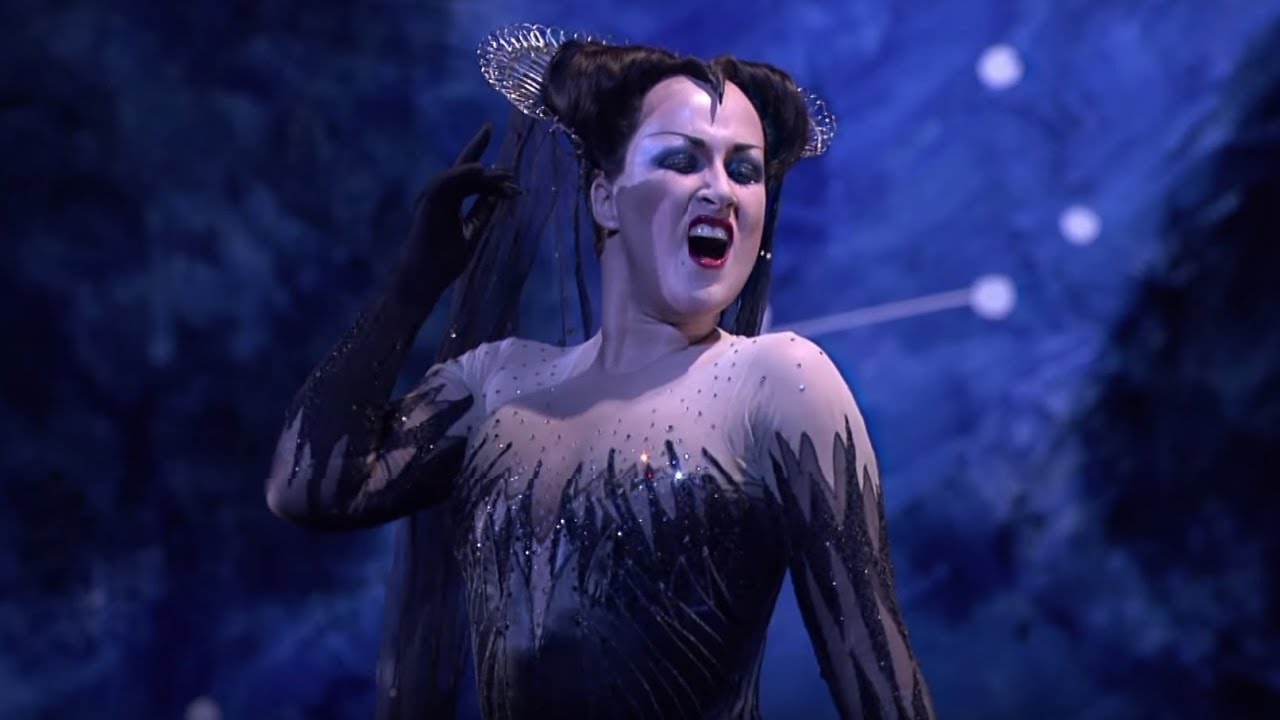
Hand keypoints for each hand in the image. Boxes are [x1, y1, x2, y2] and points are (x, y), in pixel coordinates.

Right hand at [402, 123, 518, 287]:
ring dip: (481, 172)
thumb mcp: (472, 232)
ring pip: (457, 175)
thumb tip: (498, 196)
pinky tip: (479, 169)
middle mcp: (440, 195)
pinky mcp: (427, 204)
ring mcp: (432, 198)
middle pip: (464, 171)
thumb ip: (482, 212)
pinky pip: (443, 183)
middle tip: (512, 171)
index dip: (488, 169)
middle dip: (486, 164)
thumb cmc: (444, 261)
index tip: (509, 167)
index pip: (469, 178)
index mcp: (449, 201)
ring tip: (505, 174)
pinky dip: (460, 173)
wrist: (424, 280)